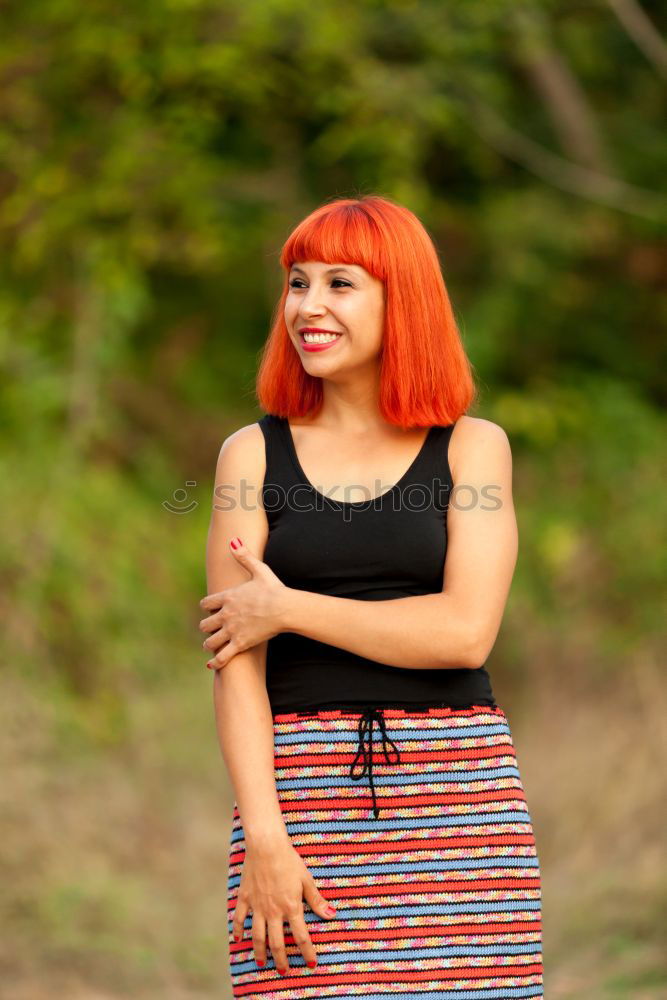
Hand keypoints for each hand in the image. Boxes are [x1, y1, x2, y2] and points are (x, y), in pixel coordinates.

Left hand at [199, 537, 290, 668]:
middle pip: (205, 624)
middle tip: (212, 629)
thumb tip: (233, 540)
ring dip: (209, 644)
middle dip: (207, 627)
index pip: (206, 603)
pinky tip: (211, 665)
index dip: (208, 607)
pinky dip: (215, 662)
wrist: (285, 608)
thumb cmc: (274, 589)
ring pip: (210, 641)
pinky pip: (222, 657)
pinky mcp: (240, 644)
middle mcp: (226, 614)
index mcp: (228, 597)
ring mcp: (232, 630)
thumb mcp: (259, 570)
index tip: (211, 610)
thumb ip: (244, 556)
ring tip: (210, 646)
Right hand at [232, 836, 337, 973]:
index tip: (311, 964)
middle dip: (281, 960)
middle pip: (277, 942)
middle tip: (284, 972)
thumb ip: (316, 900)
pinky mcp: (245, 898)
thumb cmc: (289, 860)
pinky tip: (238, 940)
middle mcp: (273, 911)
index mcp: (291, 907)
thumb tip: (331, 915)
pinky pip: (240, 919)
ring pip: (257, 936)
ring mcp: (257, 906)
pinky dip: (238, 931)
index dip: (307, 952)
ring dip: (260, 952)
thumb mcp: (306, 879)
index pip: (301, 936)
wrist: (266, 846)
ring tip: (262, 963)